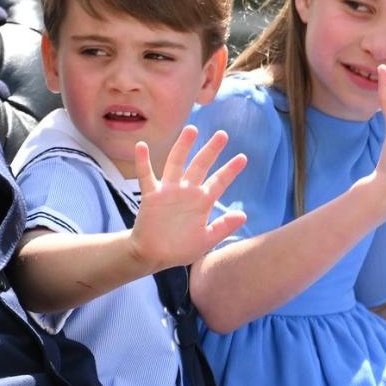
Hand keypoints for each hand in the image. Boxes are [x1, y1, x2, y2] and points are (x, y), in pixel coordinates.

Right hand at [129, 126, 246, 271]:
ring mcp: (168, 191)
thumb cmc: (180, 249)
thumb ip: (223, 227)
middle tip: (223, 134)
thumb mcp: (206, 240)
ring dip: (183, 147)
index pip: (218, 182)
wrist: (154, 255)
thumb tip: (243, 215)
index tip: (243, 157)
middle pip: (200, 166)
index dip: (230, 170)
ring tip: (192, 129)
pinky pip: (146, 176)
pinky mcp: (151, 196)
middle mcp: (187, 192)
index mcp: (202, 202)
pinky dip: (143, 161)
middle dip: (211, 150)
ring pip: (176, 163)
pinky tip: (142, 146)